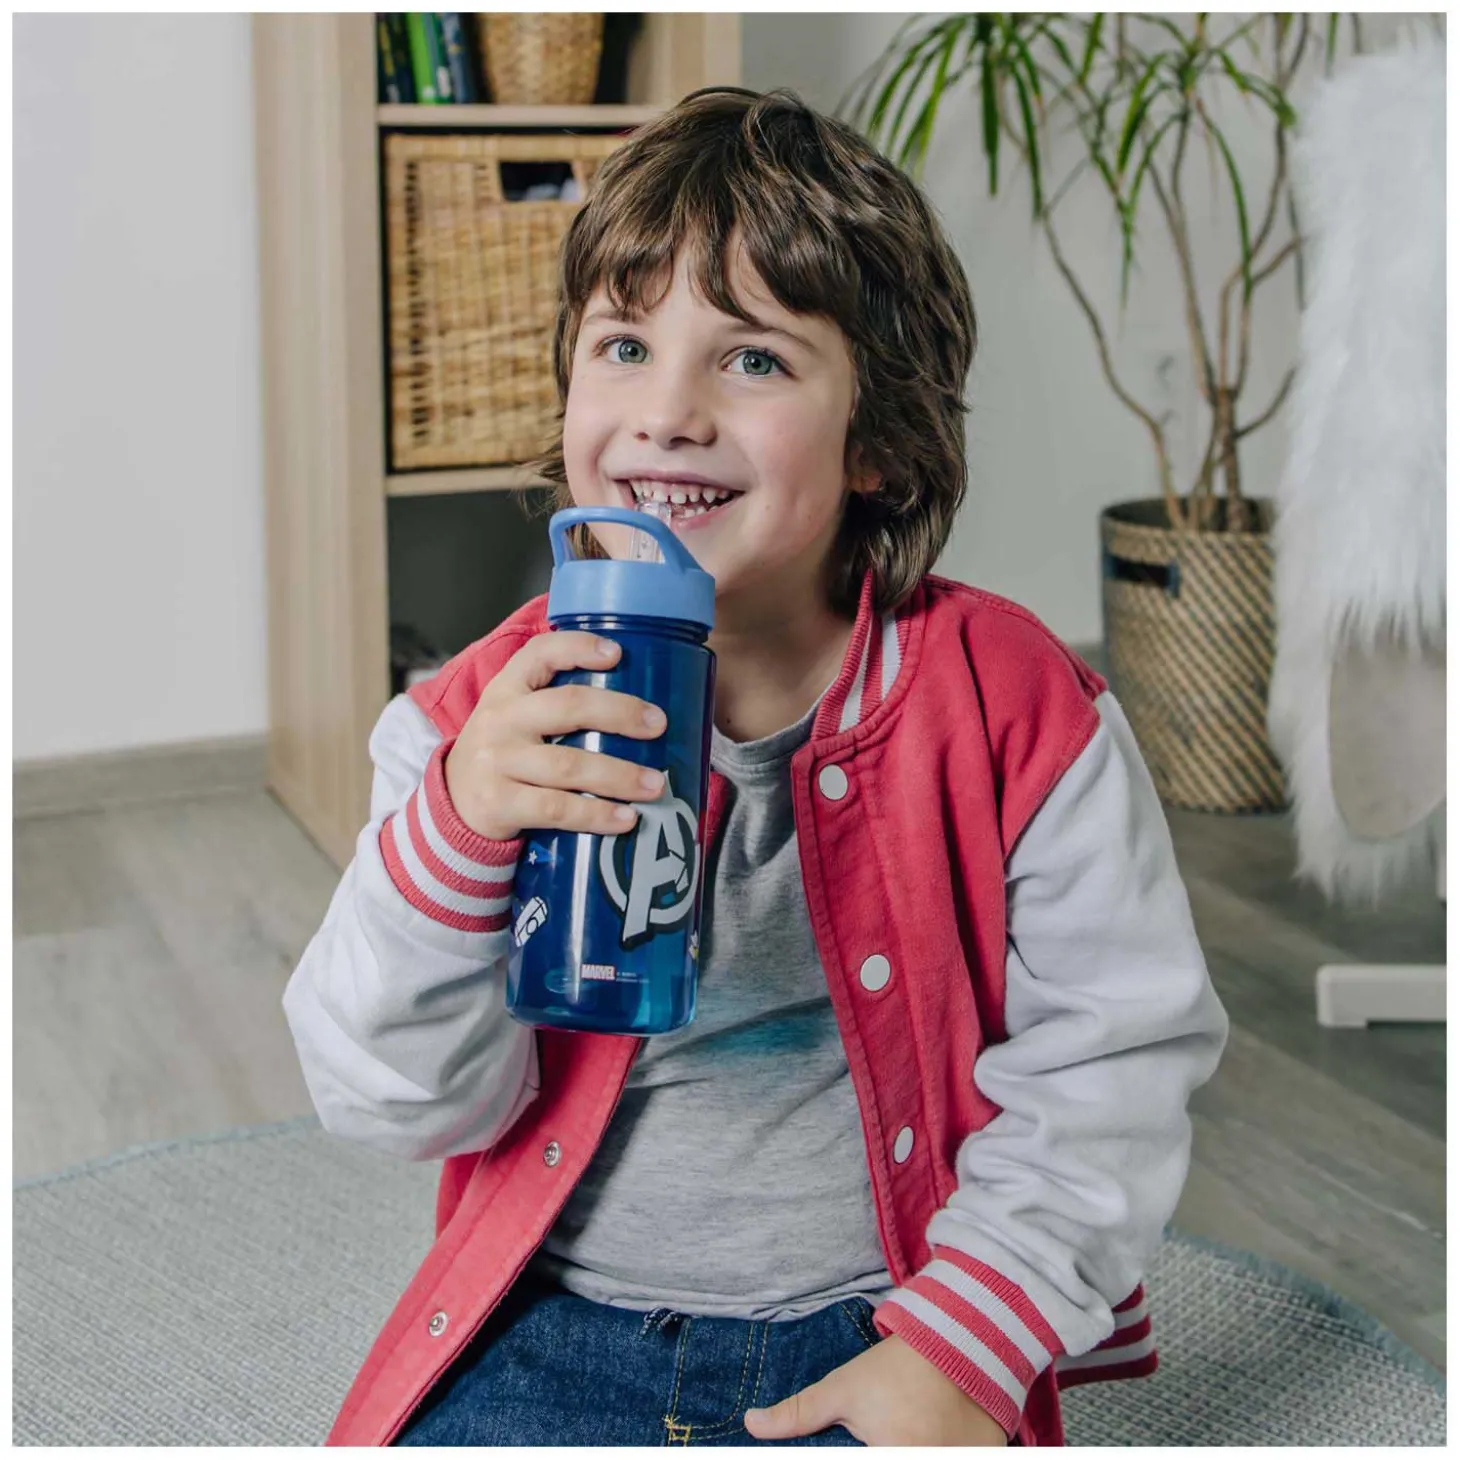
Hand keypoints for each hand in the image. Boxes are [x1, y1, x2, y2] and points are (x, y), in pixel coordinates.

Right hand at [444, 631, 666, 842]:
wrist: (453, 804)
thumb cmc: (504, 753)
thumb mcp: (515, 715)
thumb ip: (557, 702)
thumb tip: (638, 708)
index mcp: (507, 688)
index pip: (540, 654)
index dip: (578, 648)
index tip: (618, 654)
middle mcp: (501, 719)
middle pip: (568, 706)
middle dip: (620, 713)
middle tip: (658, 724)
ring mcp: (497, 762)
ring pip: (568, 765)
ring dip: (619, 775)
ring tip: (655, 784)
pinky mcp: (499, 804)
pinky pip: (556, 810)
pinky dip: (596, 814)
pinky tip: (626, 818)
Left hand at [742, 1332, 1007, 1446]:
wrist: (958, 1337)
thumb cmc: (894, 1368)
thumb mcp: (842, 1389)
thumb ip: (797, 1414)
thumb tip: (751, 1424)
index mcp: (895, 1457)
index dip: (869, 1452)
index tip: (870, 1443)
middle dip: (892, 1447)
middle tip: (890, 1433)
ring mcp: (965, 1459)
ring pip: (934, 1459)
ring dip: (916, 1446)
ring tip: (913, 1425)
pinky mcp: (991, 1454)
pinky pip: (963, 1457)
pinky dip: (946, 1446)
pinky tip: (935, 1430)